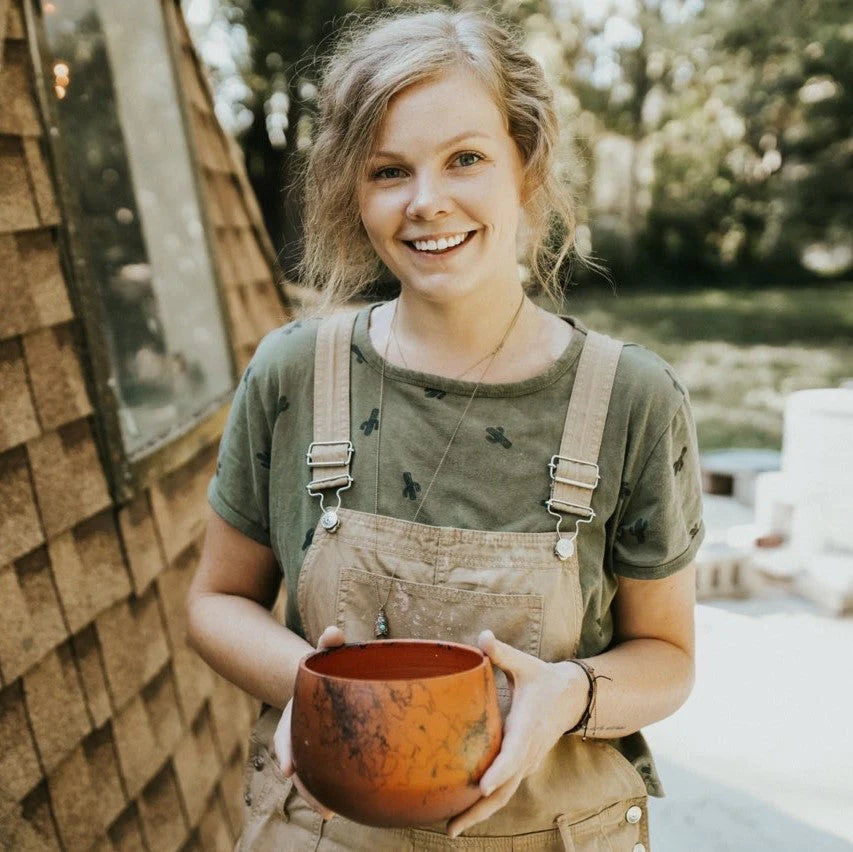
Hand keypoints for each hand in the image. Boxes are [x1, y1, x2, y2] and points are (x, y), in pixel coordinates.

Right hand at [272, 625, 345, 819]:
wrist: (323, 675)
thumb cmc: (329, 663)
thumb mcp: (326, 652)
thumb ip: (329, 642)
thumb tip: (333, 633)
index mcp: (295, 710)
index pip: (285, 733)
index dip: (286, 751)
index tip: (287, 769)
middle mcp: (299, 729)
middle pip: (296, 761)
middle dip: (305, 784)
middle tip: (322, 808)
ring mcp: (311, 740)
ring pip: (308, 772)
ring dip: (315, 793)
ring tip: (331, 812)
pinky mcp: (327, 748)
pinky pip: (323, 770)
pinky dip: (328, 787)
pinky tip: (340, 805)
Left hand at [446, 630, 587, 837]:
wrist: (572, 697)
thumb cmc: (543, 679)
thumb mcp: (525, 664)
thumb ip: (502, 653)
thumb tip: (483, 635)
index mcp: (526, 728)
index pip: (512, 754)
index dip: (498, 771)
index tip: (481, 786)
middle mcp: (526, 752)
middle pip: (504, 788)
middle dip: (478, 809)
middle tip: (451, 827)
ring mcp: (525, 762)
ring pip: (503, 795)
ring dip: (479, 813)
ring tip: (451, 828)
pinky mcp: (522, 765)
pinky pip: (504, 790)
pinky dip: (486, 804)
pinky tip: (464, 812)